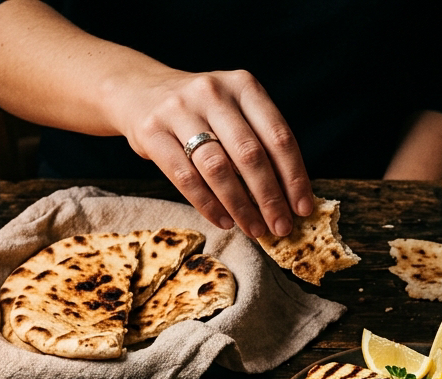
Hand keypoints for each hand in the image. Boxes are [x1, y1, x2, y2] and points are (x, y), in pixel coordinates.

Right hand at [113, 69, 314, 237]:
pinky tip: (224, 221)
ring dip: (240, 206)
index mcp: (243, 86)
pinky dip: (208, 205)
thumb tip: (290, 197)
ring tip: (254, 229)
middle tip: (281, 227)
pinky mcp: (152, 131)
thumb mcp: (234, 110)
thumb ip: (260, 141)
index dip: (294, 176)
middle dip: (270, 197)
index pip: (279, 136)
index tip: (303, 208)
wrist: (139, 90)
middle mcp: (213, 92)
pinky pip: (185, 177)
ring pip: (217, 168)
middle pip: (250, 154)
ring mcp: (179, 110)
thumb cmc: (202, 112)